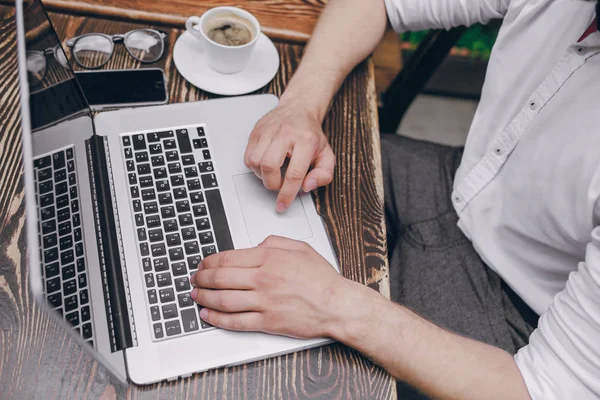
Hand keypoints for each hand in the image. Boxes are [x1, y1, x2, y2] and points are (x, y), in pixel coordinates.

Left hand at [189, 236, 355, 338]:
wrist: (336, 304)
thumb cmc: (322, 278)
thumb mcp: (300, 247)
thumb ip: (274, 242)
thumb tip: (255, 246)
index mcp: (269, 258)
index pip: (228, 258)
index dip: (209, 262)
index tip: (203, 264)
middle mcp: (263, 279)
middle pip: (221, 278)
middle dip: (202, 279)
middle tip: (194, 279)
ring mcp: (264, 302)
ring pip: (223, 300)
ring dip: (204, 298)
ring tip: (195, 296)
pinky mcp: (267, 322)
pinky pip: (236, 321)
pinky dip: (217, 319)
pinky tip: (208, 316)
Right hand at [244, 102, 334, 212]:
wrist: (299, 108)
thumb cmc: (311, 134)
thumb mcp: (326, 154)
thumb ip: (323, 174)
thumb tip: (308, 186)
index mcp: (306, 141)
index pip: (294, 174)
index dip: (287, 194)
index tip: (282, 204)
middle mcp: (285, 134)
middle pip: (269, 166)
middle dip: (272, 183)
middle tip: (279, 183)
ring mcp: (268, 131)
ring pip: (255, 162)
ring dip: (262, 175)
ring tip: (272, 172)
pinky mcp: (256, 131)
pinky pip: (248, 156)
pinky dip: (254, 166)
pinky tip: (265, 163)